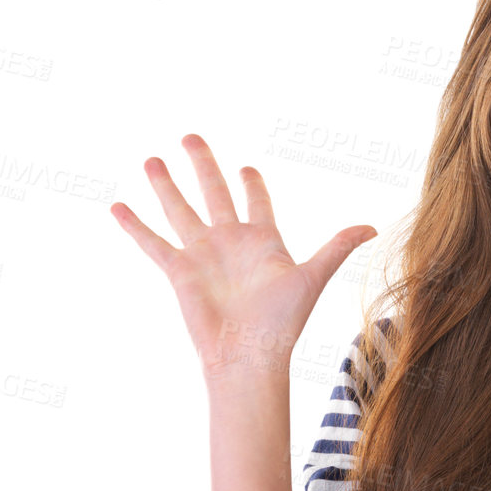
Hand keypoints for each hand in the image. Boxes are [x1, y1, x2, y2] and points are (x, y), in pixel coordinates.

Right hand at [110, 133, 377, 383]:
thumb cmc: (283, 322)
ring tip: (152, 159)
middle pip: (213, 193)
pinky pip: (153, 243)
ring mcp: (202, 255)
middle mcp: (230, 242)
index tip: (246, 168)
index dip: (251, 184)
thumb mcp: (312, 277)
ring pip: (180, 210)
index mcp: (263, 240)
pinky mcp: (179, 272)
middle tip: (191, 136)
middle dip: (203, 165)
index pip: (256, 202)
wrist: (249, 354)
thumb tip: (373, 227)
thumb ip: (337, 248)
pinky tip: (117, 205)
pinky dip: (134, 226)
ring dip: (165, 185)